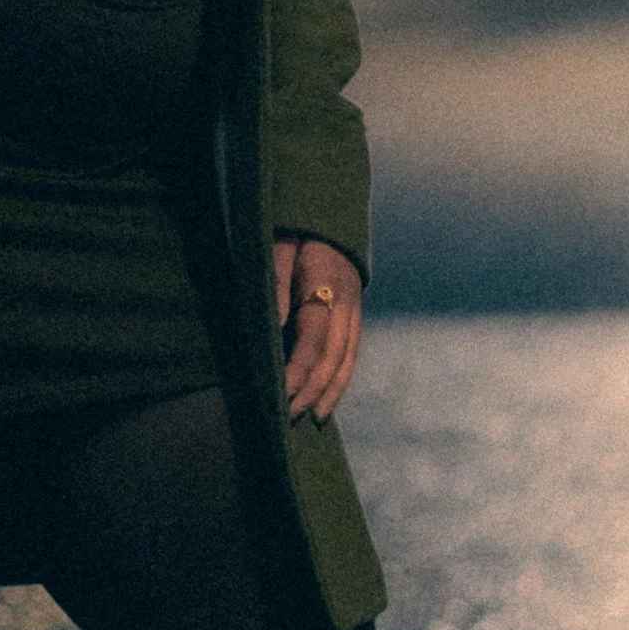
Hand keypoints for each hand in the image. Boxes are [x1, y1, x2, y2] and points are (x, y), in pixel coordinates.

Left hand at [274, 233, 360, 422]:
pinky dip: (341, 377)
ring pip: (348, 357)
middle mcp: (347, 300)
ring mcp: (355, 307)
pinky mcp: (355, 312)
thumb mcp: (276, 249)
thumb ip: (275, 286)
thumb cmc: (293, 230)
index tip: (281, 395)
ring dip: (332, 391)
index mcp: (327, 284)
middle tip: (293, 417)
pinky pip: (351, 351)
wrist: (327, 211)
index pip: (314, 339)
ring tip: (314, 418)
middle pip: (334, 355)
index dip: (299, 370)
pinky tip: (328, 397)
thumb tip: (273, 328)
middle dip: (314, 390)